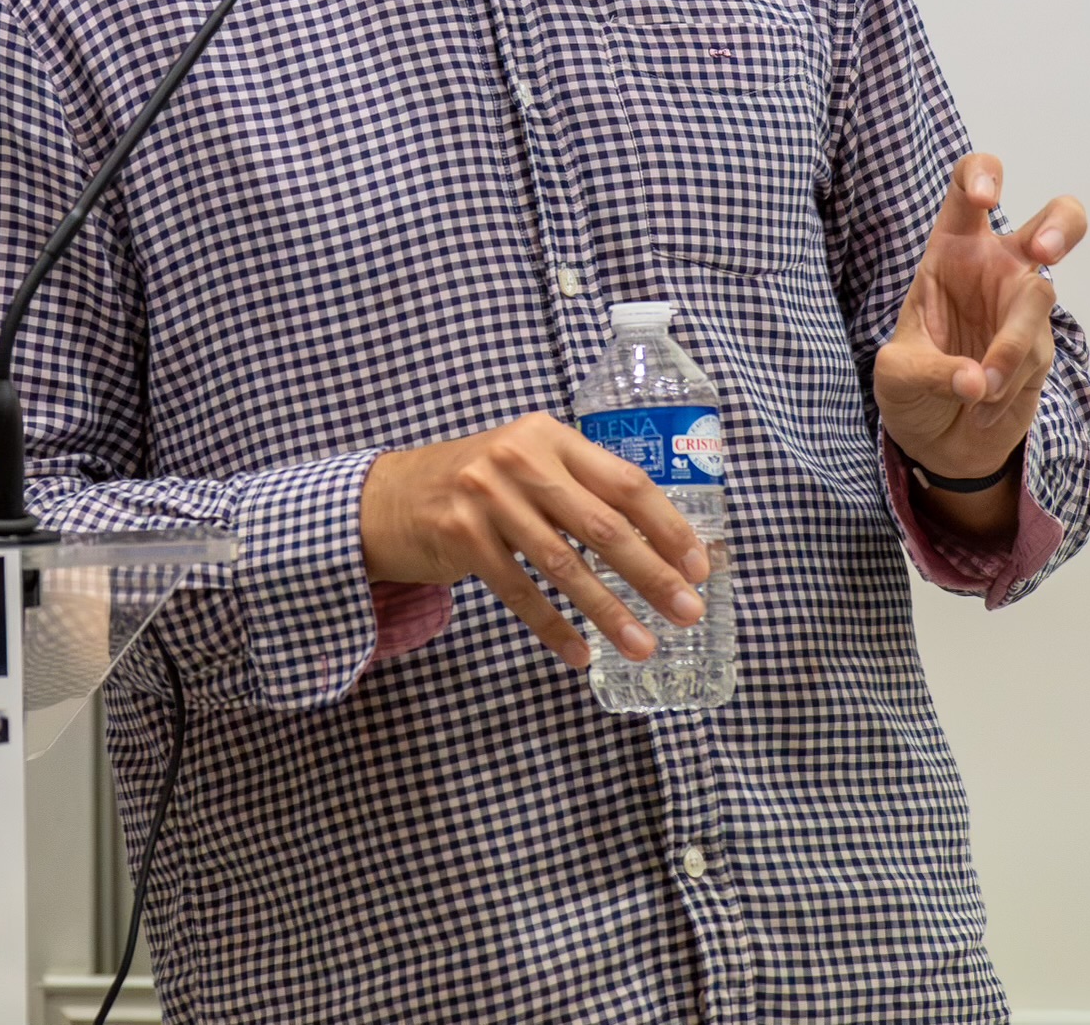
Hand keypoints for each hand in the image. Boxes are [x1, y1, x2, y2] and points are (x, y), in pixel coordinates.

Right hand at [361, 413, 712, 670]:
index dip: (668, 526)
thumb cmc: (480, 485)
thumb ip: (582, 488)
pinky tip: (579, 653)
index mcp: (551, 436)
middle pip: (601, 525)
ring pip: (563, 564)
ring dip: (608, 610)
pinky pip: (517, 591)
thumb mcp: (530, 465)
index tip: (698, 566)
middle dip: (652, 574)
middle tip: (687, 612)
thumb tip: (662, 544)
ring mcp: (486, 497)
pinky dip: (552, 626)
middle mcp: (520, 459)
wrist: (391, 496)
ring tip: (642, 645)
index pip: (625, 481)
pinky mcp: (460, 536)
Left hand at [872, 155, 1084, 485]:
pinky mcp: (1042, 349)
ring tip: (977, 393)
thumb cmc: (912, 386)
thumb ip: (931, 372)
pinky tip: (979, 411)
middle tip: (1045, 252)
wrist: (937, 438)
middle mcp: (997, 269)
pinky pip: (1033, 358)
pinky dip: (1005, 388)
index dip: (983, 175)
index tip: (986, 198)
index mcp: (953, 248)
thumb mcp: (898, 376)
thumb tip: (978, 381)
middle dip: (1061, 227)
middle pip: (1057, 221)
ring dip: (1009, 350)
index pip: (968, 188)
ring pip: (1039, 301)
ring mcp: (1025, 308)